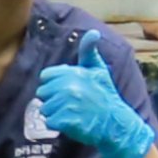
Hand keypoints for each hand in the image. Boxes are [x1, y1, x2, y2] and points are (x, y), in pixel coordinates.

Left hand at [34, 59, 157, 157]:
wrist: (116, 122)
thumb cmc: (105, 95)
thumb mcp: (98, 70)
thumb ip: (89, 51)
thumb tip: (93, 32)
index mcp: (74, 73)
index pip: (45, 76)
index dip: (53, 84)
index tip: (66, 89)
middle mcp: (69, 87)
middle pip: (42, 93)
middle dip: (52, 99)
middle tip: (70, 103)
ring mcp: (67, 105)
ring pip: (44, 109)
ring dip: (55, 113)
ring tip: (71, 113)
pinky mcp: (67, 122)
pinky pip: (49, 122)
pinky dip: (57, 125)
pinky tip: (71, 122)